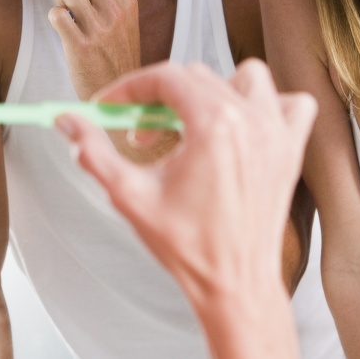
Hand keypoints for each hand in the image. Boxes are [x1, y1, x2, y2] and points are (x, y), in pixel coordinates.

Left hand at [49, 0, 140, 99]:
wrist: (120, 96)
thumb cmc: (116, 56)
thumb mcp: (126, 21)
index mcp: (128, 2)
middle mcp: (116, 12)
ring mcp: (100, 30)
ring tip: (66, 11)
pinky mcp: (81, 47)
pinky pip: (57, 15)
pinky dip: (54, 17)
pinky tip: (62, 27)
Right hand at [55, 59, 315, 306]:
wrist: (235, 284)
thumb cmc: (190, 247)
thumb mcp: (130, 196)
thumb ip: (94, 153)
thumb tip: (69, 123)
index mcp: (213, 126)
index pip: (165, 78)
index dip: (130, 88)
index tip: (110, 105)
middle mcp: (250, 120)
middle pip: (197, 76)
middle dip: (160, 97)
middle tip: (139, 130)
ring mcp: (277, 133)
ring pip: (245, 78)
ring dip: (214, 90)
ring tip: (191, 123)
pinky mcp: (291, 149)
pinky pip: (291, 103)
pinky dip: (269, 104)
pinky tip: (243, 125)